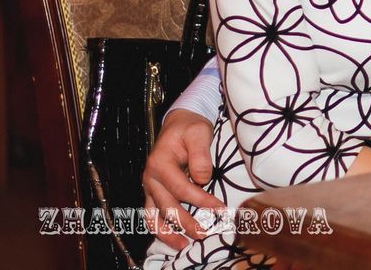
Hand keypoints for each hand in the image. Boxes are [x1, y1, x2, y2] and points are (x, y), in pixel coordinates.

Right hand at [142, 109, 224, 248]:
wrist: (178, 123)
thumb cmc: (190, 127)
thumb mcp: (198, 132)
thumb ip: (200, 154)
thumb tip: (203, 178)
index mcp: (160, 163)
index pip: (182, 188)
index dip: (202, 201)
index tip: (221, 209)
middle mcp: (150, 178)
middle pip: (167, 206)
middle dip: (186, 223)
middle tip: (204, 234)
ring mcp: (149, 186)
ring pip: (153, 216)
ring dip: (167, 233)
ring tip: (183, 246)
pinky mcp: (152, 192)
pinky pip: (151, 214)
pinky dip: (159, 229)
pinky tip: (172, 239)